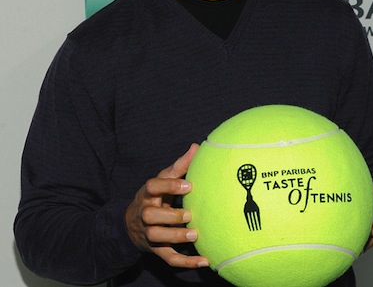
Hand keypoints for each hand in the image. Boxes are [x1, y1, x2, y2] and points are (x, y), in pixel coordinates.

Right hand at [125, 143, 208, 267]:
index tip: (189, 185)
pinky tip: (204, 260)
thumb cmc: (155, 195)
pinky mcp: (156, 249)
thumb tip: (197, 147)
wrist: (132, 223)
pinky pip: (168, 258)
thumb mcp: (163, 179)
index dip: (169, 186)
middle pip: (150, 215)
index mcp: (148, 193)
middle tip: (189, 214)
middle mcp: (145, 212)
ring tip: (194, 235)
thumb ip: (180, 165)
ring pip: (157, 237)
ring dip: (175, 237)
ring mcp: (149, 232)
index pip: (152, 187)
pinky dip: (185, 261)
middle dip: (169, 215)